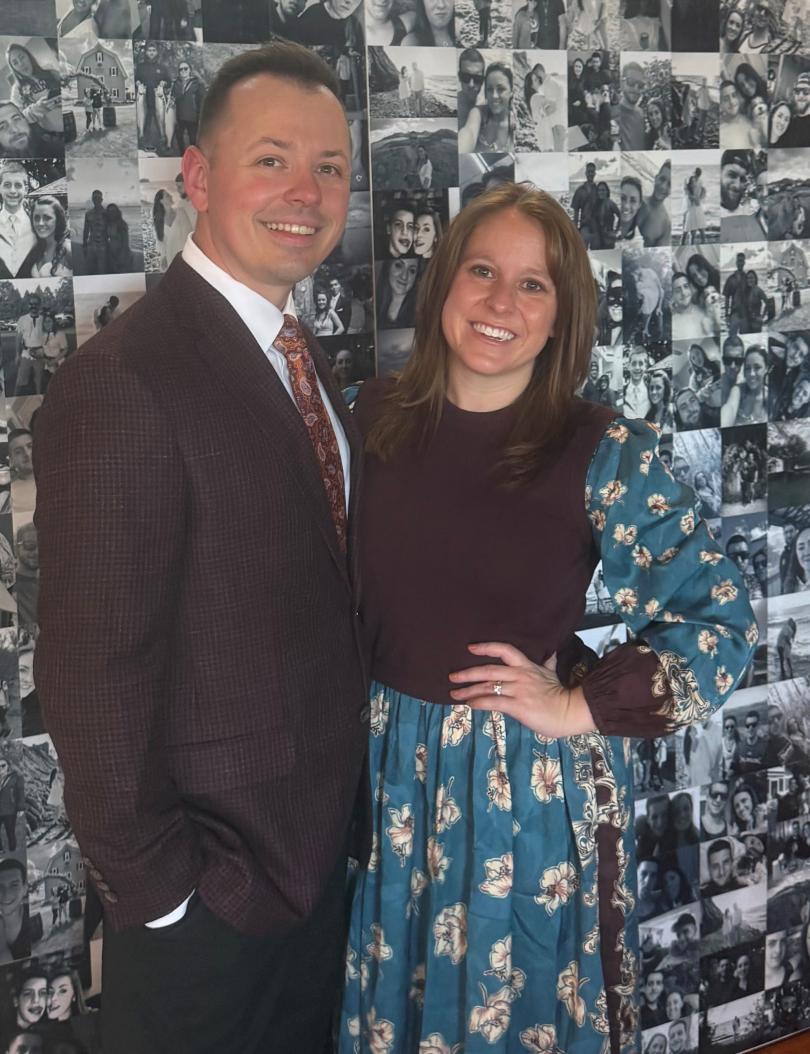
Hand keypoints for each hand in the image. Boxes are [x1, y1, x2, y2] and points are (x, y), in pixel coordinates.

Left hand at [448, 642, 596, 738]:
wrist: (570, 712)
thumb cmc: (560, 694)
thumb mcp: (552, 673)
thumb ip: (547, 662)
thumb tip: (551, 651)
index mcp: (527, 666)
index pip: (505, 650)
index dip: (487, 647)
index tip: (470, 647)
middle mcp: (520, 675)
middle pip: (489, 670)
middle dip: (468, 673)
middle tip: (452, 676)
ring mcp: (518, 690)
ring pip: (487, 687)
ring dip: (468, 691)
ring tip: (454, 694)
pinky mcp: (518, 706)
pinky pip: (493, 702)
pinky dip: (478, 703)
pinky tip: (469, 705)